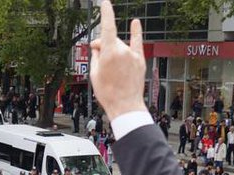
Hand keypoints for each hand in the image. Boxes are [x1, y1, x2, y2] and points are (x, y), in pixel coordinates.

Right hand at [89, 2, 147, 119]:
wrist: (125, 105)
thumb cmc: (108, 92)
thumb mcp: (94, 74)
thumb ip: (95, 55)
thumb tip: (97, 45)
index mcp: (109, 53)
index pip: (107, 27)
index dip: (106, 12)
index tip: (105, 2)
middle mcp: (122, 51)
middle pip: (111, 40)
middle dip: (103, 46)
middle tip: (97, 57)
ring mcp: (132, 55)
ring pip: (121, 45)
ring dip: (114, 51)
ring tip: (111, 68)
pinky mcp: (140, 60)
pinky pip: (137, 42)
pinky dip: (136, 32)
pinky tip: (136, 23)